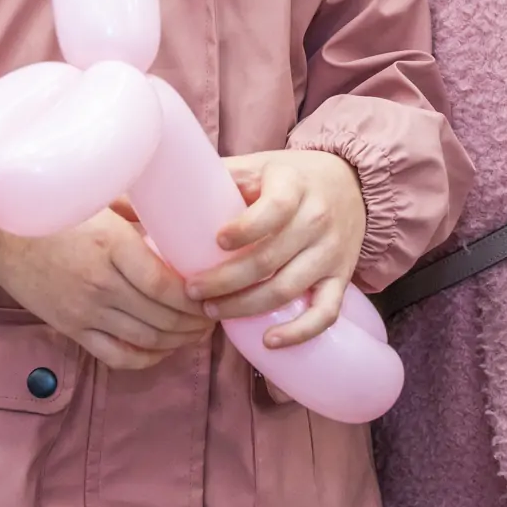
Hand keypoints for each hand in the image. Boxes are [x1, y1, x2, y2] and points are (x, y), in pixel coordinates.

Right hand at [0, 210, 213, 371]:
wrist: (2, 239)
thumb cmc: (56, 212)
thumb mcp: (101, 200)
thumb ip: (140, 211)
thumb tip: (182, 217)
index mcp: (111, 246)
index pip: (165, 286)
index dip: (196, 297)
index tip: (213, 291)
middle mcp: (100, 283)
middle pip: (162, 317)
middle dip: (195, 321)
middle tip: (214, 312)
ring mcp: (85, 311)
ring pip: (146, 340)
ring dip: (178, 340)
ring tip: (197, 331)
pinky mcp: (73, 329)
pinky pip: (118, 356)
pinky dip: (147, 358)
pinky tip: (163, 348)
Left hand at [186, 150, 366, 349]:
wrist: (351, 184)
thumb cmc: (289, 178)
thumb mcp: (257, 165)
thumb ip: (216, 178)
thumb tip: (154, 194)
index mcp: (294, 186)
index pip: (274, 210)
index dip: (245, 229)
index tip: (215, 241)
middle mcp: (317, 219)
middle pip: (270, 259)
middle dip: (225, 281)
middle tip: (192, 290)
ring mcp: (331, 252)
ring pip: (288, 289)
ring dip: (246, 307)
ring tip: (211, 311)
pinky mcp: (341, 278)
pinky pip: (325, 313)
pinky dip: (298, 332)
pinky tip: (267, 341)